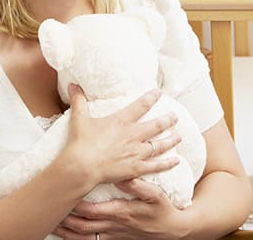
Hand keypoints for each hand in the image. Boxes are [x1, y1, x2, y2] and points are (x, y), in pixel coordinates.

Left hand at [52, 179, 189, 239]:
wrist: (171, 231)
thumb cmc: (162, 210)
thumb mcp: (156, 195)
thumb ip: (139, 186)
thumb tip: (122, 176)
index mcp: (122, 212)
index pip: (93, 210)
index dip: (75, 205)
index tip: (63, 196)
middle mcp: (114, 226)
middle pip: (82, 225)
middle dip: (64, 220)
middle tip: (48, 211)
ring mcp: (113, 235)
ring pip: (83, 236)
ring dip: (66, 232)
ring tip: (50, 225)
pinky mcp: (114, 239)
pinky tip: (66, 235)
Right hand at [59, 84, 181, 186]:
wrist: (82, 166)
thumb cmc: (80, 142)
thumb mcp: (79, 118)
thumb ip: (79, 100)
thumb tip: (73, 85)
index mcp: (121, 121)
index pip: (141, 106)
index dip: (151, 98)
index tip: (159, 92)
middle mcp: (133, 135)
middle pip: (156, 125)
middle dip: (167, 120)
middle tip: (175, 117)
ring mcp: (136, 152)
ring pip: (160, 145)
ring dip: (171, 140)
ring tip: (179, 137)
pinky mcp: (136, 168)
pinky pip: (156, 166)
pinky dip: (167, 163)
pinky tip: (176, 161)